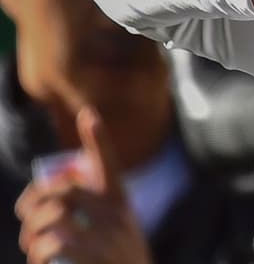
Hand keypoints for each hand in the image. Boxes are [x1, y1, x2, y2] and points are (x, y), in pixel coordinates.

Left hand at [15, 107, 153, 263]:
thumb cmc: (118, 263)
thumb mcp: (118, 234)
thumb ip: (95, 217)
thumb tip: (50, 203)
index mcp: (120, 205)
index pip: (109, 166)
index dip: (98, 138)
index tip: (88, 112)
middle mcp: (115, 216)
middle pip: (64, 192)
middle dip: (35, 203)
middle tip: (27, 218)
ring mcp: (105, 238)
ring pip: (54, 217)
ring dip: (31, 232)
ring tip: (30, 246)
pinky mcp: (93, 258)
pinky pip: (53, 244)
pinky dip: (37, 253)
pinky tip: (37, 260)